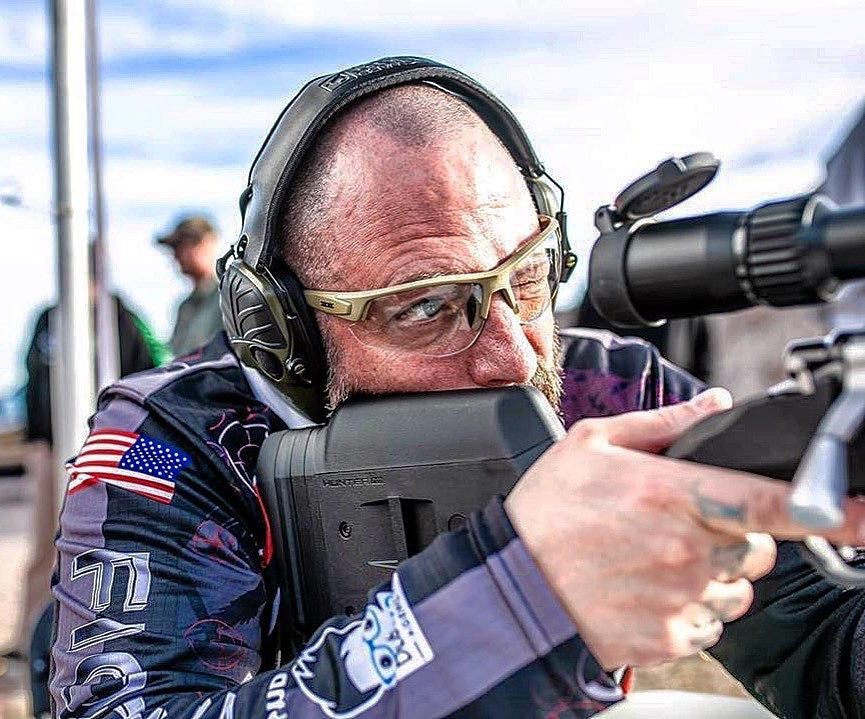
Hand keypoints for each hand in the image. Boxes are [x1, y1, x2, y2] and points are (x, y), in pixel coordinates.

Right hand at [505, 389, 864, 668]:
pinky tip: (645, 589)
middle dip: (734, 535)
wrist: (512, 586)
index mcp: (670, 494)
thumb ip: (664, 423)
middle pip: (757, 547)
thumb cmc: (546, 512)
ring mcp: (680, 600)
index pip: (772, 501)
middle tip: (679, 525)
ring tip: (654, 561)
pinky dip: (688, 609)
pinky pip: (708, 625)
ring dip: (711, 575)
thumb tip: (714, 404)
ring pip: (736, 590)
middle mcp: (685, 551)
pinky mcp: (671, 639)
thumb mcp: (592, 444)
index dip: (834, 508)